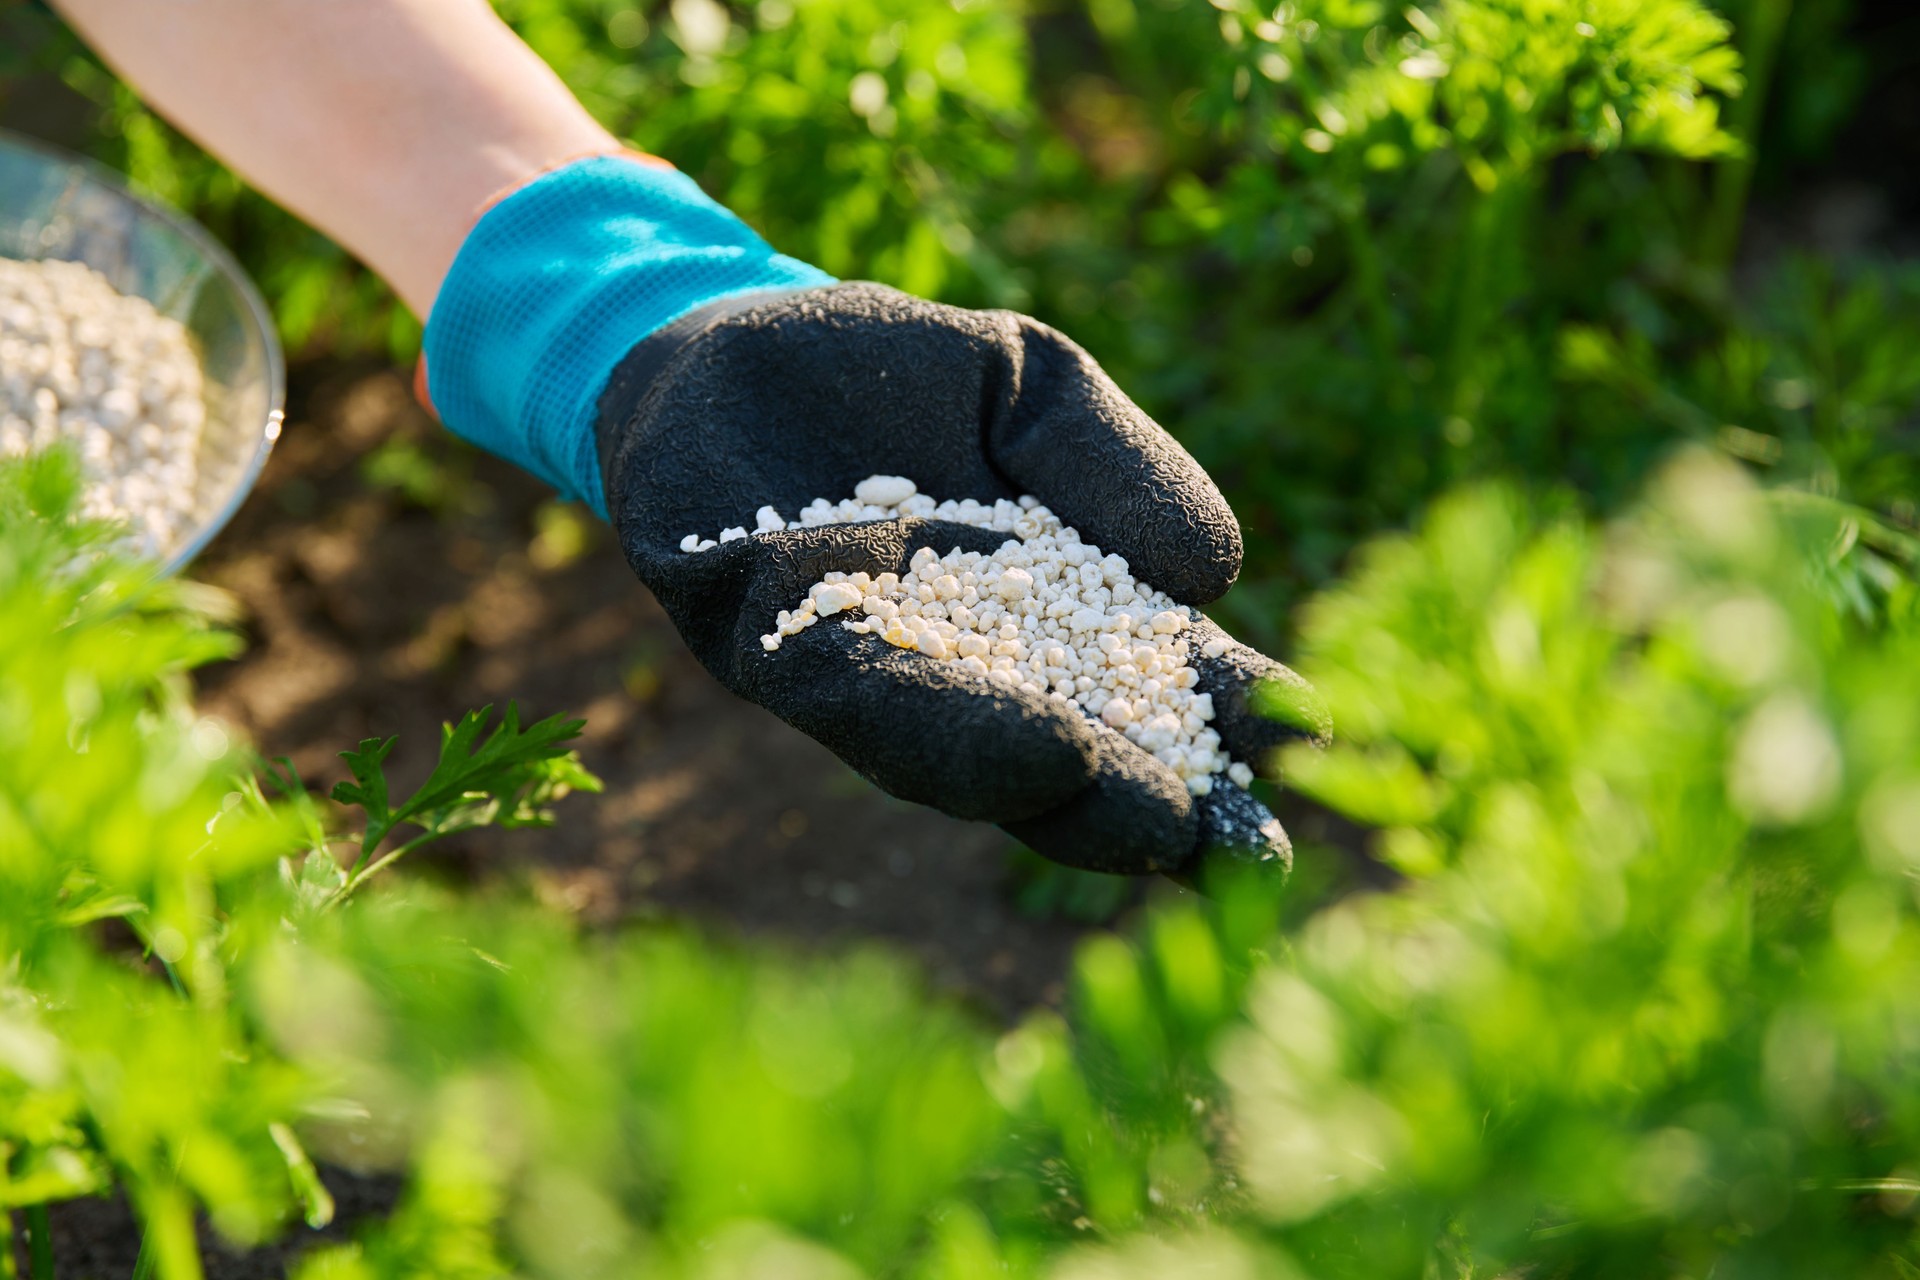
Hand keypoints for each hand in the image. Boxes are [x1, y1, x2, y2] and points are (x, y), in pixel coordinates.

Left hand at [592, 282, 1325, 873]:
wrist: (730, 336)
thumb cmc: (897, 374)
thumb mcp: (1035, 389)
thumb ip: (1116, 470)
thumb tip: (1216, 575)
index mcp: (1038, 616)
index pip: (1144, 688)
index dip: (1222, 729)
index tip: (1309, 758)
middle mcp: (956, 671)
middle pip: (1066, 757)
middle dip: (1156, 807)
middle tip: (1251, 861)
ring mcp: (864, 672)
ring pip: (969, 754)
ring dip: (1067, 793)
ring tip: (1159, 818)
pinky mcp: (766, 647)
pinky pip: (860, 701)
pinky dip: (952, 728)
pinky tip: (1042, 745)